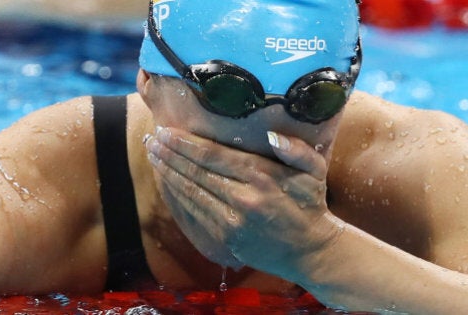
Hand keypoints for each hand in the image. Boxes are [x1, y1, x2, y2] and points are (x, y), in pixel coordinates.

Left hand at [145, 127, 345, 279]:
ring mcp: (232, 221)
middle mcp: (243, 197)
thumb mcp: (314, 171)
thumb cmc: (310, 205)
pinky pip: (194, 213)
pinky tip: (167, 182)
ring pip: (191, 191)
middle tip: (152, 139)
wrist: (310, 251)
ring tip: (153, 155)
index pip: (213, 155)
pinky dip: (177, 196)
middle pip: (196, 171)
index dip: (186, 143)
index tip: (167, 130)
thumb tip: (272, 135)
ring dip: (168, 172)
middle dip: (170, 154)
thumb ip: (297, 150)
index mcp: (262, 176)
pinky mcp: (226, 238)